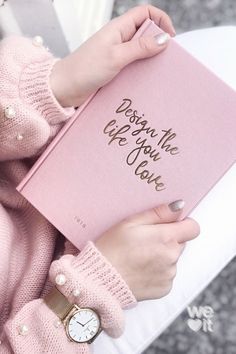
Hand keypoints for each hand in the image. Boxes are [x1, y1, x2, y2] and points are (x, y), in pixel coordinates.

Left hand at [50, 5, 175, 107]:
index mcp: (118, 28)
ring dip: (149, 58)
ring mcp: (116, 54)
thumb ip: (139, 48)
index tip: (170, 38)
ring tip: (157, 70)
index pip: (144, 13)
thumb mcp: (116, 56)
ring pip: (139, 50)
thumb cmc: (85, 69)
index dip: (160, 20)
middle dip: (157, 42)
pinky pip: (132, 65)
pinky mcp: (114, 68)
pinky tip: (145, 79)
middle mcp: (118, 39)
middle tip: (166, 58)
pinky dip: (140, 70)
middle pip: (144, 32)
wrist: (65, 88)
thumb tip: (163, 39)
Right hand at [95, 200, 199, 300]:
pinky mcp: (164, 289)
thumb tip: (179, 206)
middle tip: (145, 241)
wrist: (100, 281)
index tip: (169, 225)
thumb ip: (158, 213)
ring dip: (162, 256)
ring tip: (139, 257)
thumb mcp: (131, 222)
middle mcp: (172, 257)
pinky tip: (140, 269)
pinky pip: (167, 275)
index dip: (182, 224)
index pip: (193, 228)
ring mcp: (169, 275)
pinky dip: (157, 271)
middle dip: (168, 239)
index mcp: (166, 238)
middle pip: (181, 243)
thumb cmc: (112, 248)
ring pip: (173, 259)